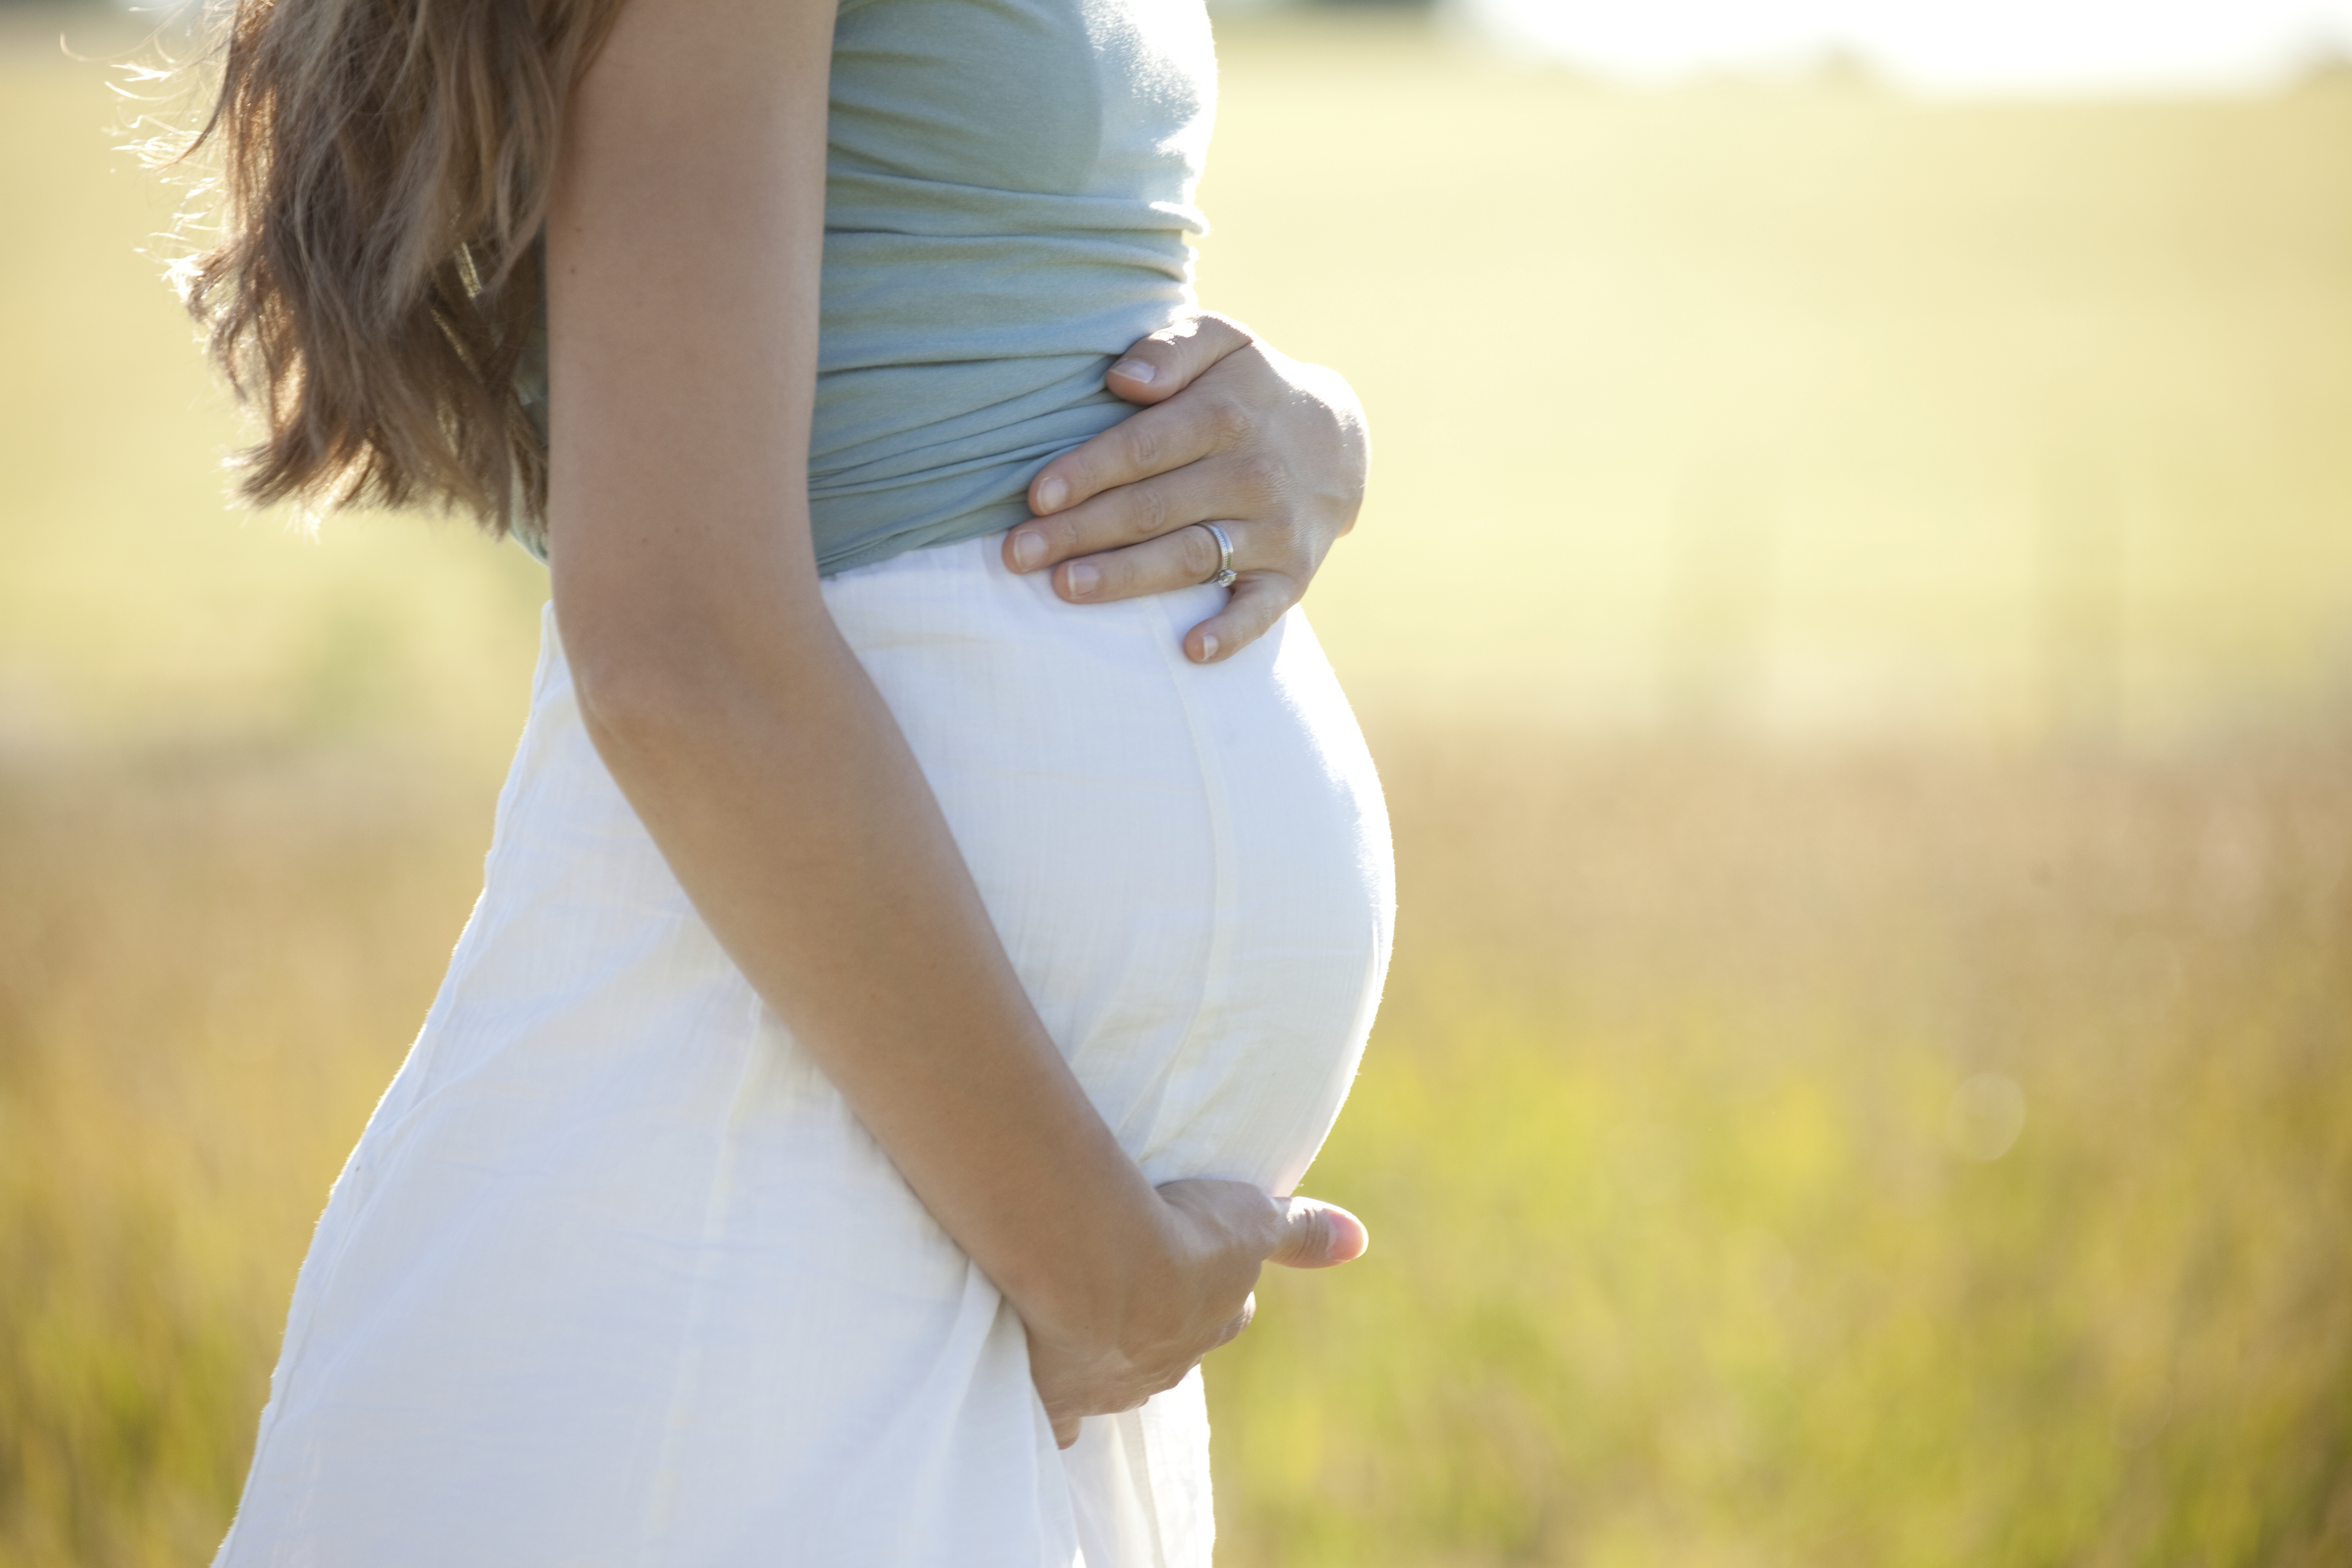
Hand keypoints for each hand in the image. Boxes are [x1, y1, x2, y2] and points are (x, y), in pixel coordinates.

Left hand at [1000, 314, 1369, 664]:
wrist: (1338, 441)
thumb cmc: (1249, 390)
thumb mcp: (1223, 342)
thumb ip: (1173, 347)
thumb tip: (1123, 379)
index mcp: (1226, 416)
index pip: (1145, 448)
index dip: (1089, 472)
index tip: (1036, 496)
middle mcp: (1252, 475)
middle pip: (1154, 508)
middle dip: (1081, 532)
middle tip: (1016, 554)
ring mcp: (1273, 531)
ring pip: (1190, 558)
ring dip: (1127, 577)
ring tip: (1065, 588)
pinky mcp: (1291, 575)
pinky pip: (1261, 610)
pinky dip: (1231, 632)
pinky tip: (1191, 651)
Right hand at [1023, 1179, 1367, 1447]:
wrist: (1099, 1265)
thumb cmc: (1179, 1232)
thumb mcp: (1251, 1218)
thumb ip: (1300, 1232)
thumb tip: (1360, 1240)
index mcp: (1213, 1321)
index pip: (1225, 1313)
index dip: (1211, 1290)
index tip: (1192, 1266)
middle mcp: (1171, 1362)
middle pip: (1174, 1346)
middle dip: (1160, 1324)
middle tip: (1132, 1288)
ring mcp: (1114, 1387)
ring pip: (1118, 1377)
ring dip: (1106, 1351)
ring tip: (1079, 1317)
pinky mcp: (1061, 1402)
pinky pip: (1062, 1421)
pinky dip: (1057, 1410)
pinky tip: (1047, 1396)